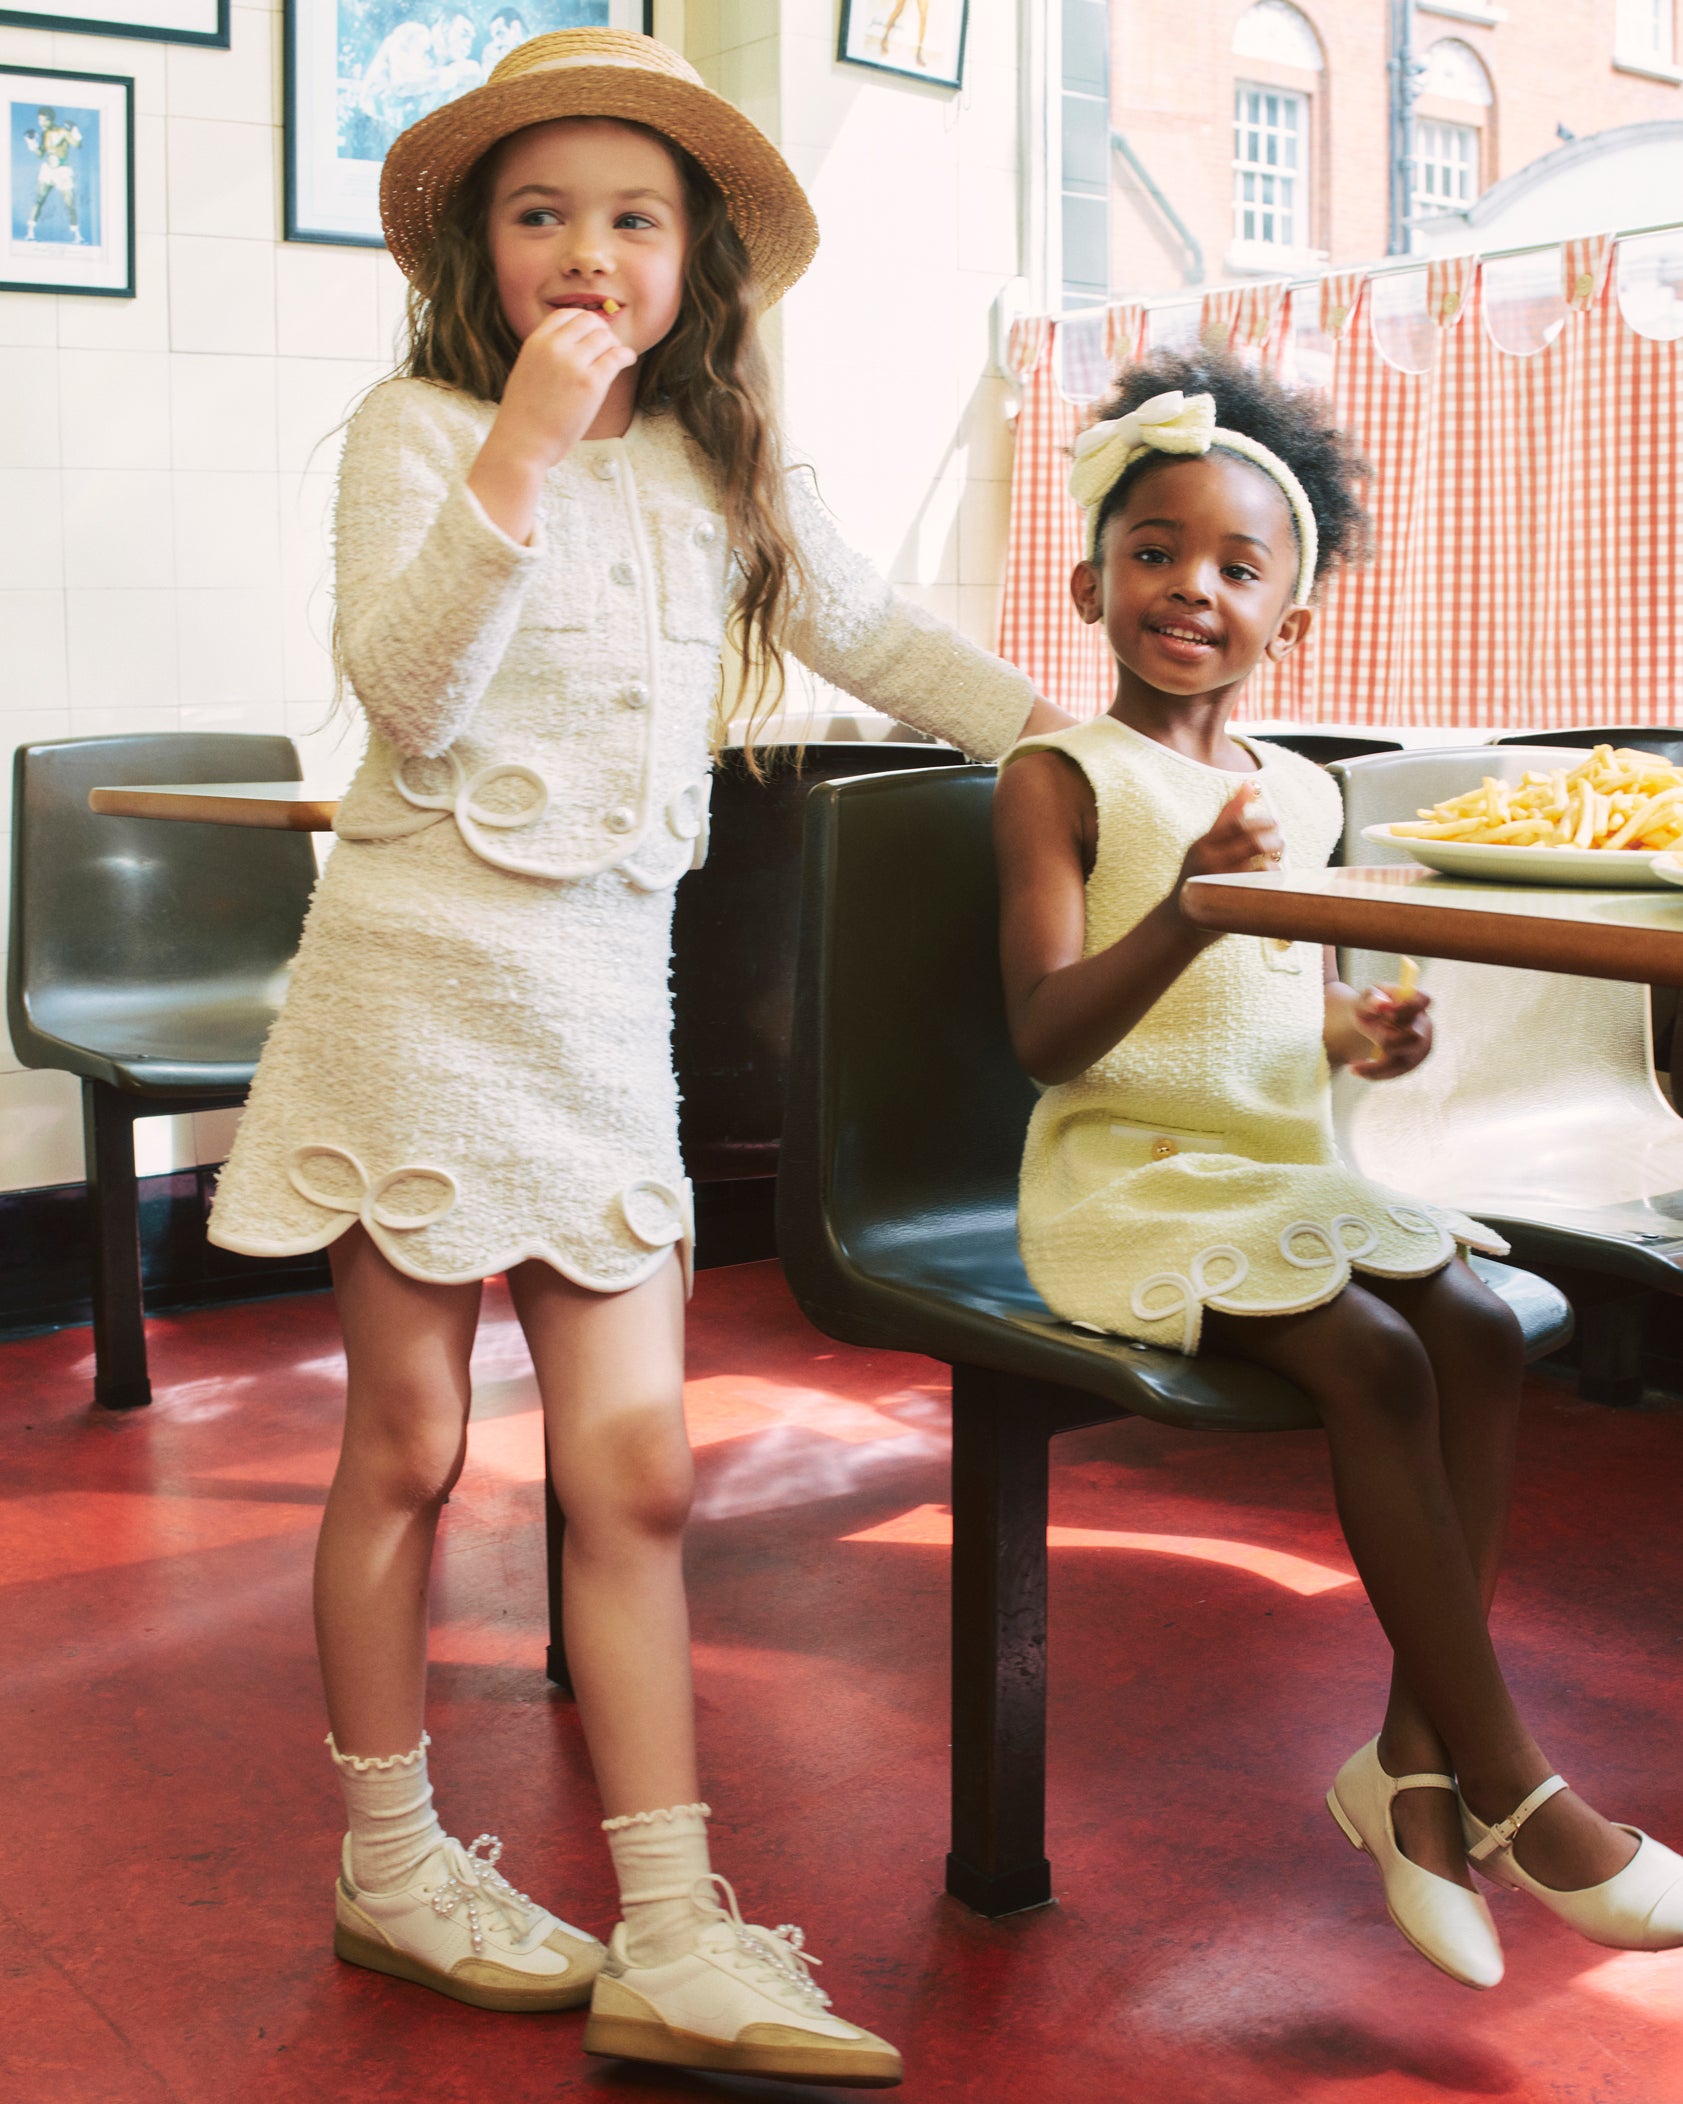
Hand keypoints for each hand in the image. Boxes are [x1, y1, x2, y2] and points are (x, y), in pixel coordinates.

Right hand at [489, 305, 636, 472]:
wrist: (522, 443)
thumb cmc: (523, 417)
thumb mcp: (526, 371)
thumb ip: (544, 355)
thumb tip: (568, 347)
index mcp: (535, 342)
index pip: (565, 314)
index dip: (582, 320)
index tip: (591, 333)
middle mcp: (554, 347)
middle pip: (588, 320)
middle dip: (601, 331)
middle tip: (607, 347)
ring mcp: (573, 364)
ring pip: (605, 337)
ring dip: (615, 344)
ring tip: (616, 358)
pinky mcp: (591, 383)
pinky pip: (617, 357)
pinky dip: (626, 355)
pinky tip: (627, 360)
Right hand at [1175, 781, 1283, 896]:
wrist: (1180, 918)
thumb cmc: (1199, 873)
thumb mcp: (1207, 843)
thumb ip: (1228, 815)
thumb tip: (1250, 784)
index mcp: (1203, 845)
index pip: (1237, 824)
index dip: (1261, 821)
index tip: (1274, 822)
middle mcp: (1209, 862)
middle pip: (1251, 842)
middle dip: (1272, 837)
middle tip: (1280, 838)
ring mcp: (1219, 882)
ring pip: (1259, 866)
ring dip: (1274, 857)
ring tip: (1278, 854)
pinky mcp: (1230, 900)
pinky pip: (1260, 886)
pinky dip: (1270, 877)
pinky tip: (1272, 874)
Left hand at [1349, 982, 1432, 1078]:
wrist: (1368, 1021)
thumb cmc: (1370, 1005)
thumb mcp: (1366, 997)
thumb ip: (1373, 997)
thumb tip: (1383, 1005)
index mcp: (1416, 1003)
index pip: (1424, 1000)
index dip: (1408, 1007)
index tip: (1387, 1011)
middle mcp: (1423, 1026)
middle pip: (1415, 1037)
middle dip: (1389, 1040)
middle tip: (1370, 1036)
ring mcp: (1420, 1047)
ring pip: (1403, 1062)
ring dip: (1376, 1066)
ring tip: (1352, 1066)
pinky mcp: (1410, 1063)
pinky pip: (1394, 1072)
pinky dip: (1373, 1072)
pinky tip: (1354, 1069)